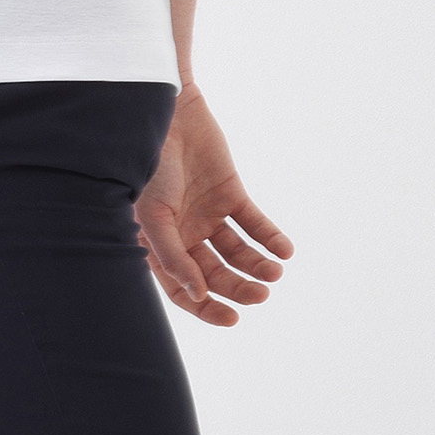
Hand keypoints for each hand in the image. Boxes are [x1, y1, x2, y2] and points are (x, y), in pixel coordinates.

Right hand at [134, 86, 290, 326]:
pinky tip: (284, 250)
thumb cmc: (149, 166)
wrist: (168, 115)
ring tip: (274, 273)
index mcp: (160, 246)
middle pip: (216, 275)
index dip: (206, 308)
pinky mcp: (231, 194)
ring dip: (258, 266)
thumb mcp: (154, 215)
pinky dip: (271, 238)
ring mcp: (209, 215)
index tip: (232, 319)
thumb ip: (172, 256)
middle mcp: (185, 235)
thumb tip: (198, 294)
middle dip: (239, 288)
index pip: (184, 289)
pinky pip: (254, 223)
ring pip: (238, 253)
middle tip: (261, 295)